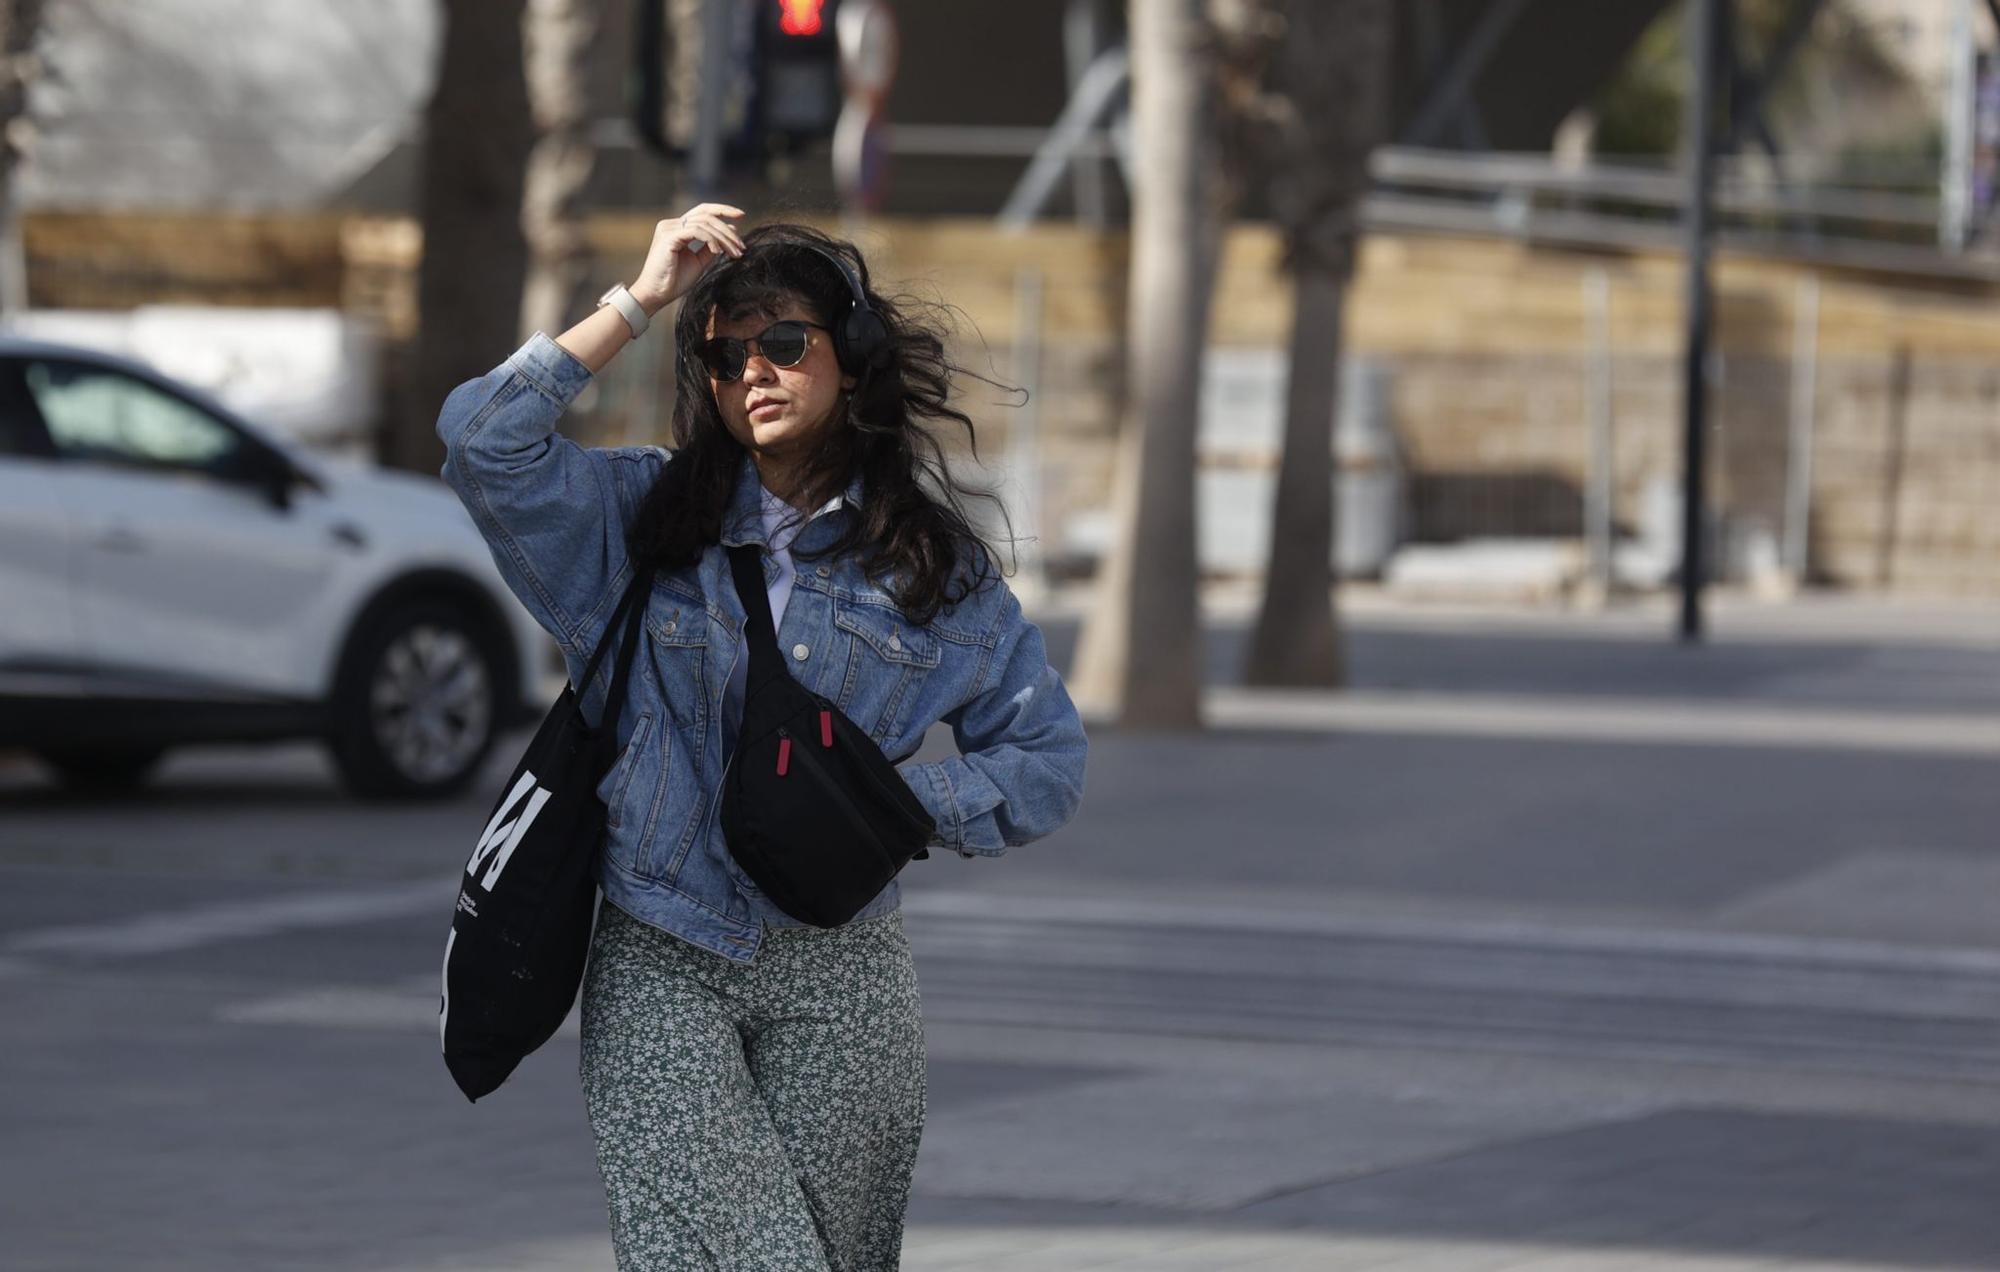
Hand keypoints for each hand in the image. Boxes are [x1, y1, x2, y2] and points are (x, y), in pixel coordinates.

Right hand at [629, 204, 745, 315]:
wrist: (656, 294)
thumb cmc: (674, 281)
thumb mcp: (699, 262)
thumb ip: (712, 246)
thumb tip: (732, 230)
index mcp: (677, 228)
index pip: (703, 211)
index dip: (723, 210)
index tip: (742, 216)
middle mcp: (671, 224)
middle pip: (706, 214)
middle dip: (727, 228)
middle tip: (742, 245)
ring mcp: (669, 228)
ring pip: (704, 223)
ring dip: (724, 238)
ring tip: (735, 253)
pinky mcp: (668, 237)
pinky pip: (696, 231)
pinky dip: (711, 240)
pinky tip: (719, 252)